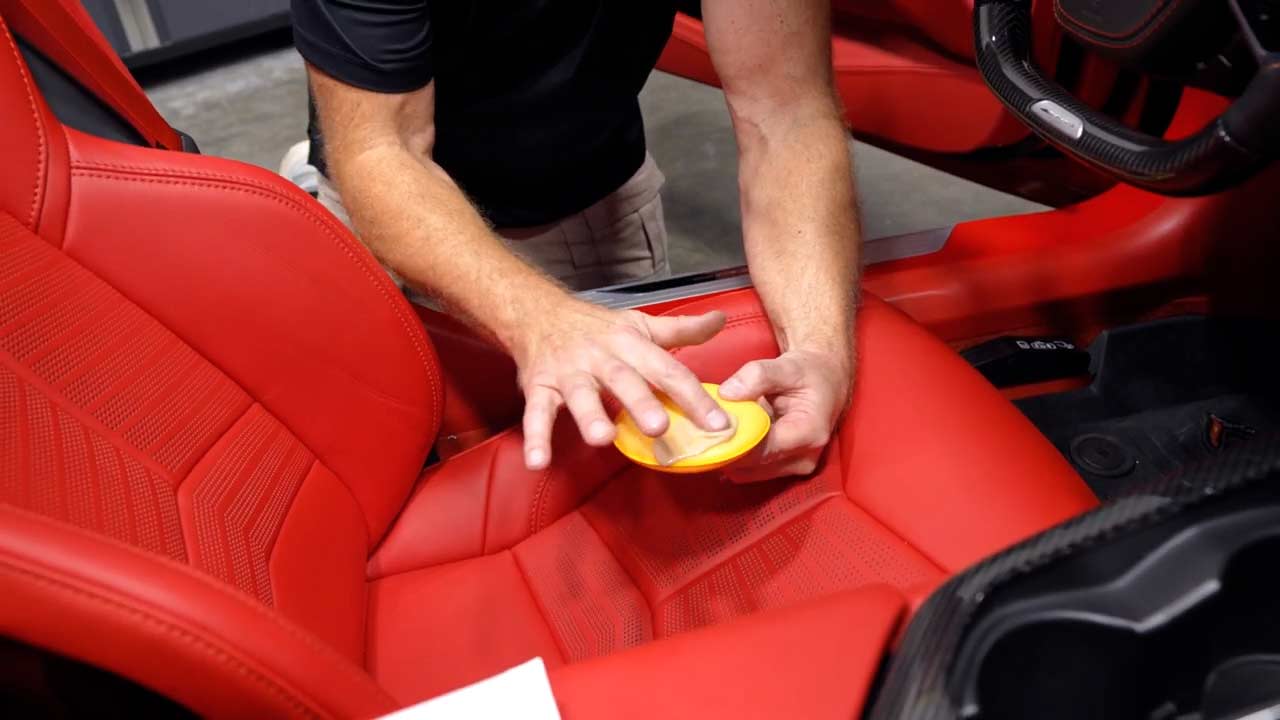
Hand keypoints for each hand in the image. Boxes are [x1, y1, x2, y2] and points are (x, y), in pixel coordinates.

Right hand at [514, 299, 730, 470]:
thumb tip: (719, 319)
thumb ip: (682, 329)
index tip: (719, 424)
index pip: (667, 370)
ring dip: (590, 416)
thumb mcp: (640, 324)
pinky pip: (536, 414)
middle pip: (623, 379)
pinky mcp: (539, 387)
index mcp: (630, 343)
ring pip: (579, 395)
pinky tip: (539, 462)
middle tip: (660, 427)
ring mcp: (568, 373)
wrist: (537, 313)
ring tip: (602, 439)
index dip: (694, 397)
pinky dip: (536, 438)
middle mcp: (600, 357)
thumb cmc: (596, 327)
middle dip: (640, 403)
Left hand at [719, 349, 851, 482]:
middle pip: (752, 466)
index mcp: (809, 432)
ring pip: (748, 473)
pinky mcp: (785, 469)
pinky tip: (729, 436)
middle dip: (727, 449)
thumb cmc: (809, 373)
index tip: (707, 428)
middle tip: (704, 427)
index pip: (762, 449)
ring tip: (717, 429)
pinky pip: (751, 471)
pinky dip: (737, 456)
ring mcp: (796, 468)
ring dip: (731, 454)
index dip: (732, 442)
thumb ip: (757, 376)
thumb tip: (726, 393)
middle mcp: (805, 458)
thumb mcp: (787, 365)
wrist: (827, 381)